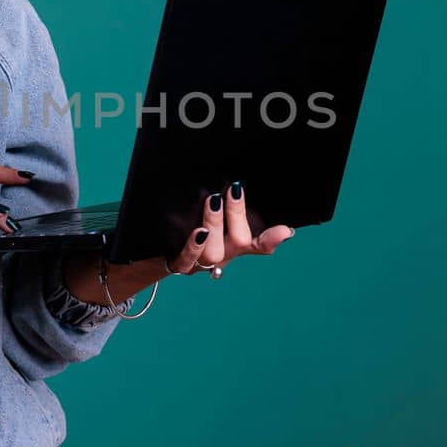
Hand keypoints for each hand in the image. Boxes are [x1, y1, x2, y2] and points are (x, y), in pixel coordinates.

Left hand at [164, 180, 293, 277]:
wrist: (160, 248)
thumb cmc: (192, 225)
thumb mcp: (213, 216)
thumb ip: (226, 202)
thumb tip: (235, 181)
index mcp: (236, 243)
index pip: (261, 242)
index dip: (273, 237)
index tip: (286, 229)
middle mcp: (223, 254)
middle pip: (239, 241)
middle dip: (237, 215)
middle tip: (233, 189)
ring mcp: (202, 262)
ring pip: (214, 251)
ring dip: (215, 224)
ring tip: (212, 201)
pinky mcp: (180, 265)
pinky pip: (188, 259)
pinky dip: (194, 246)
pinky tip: (197, 231)